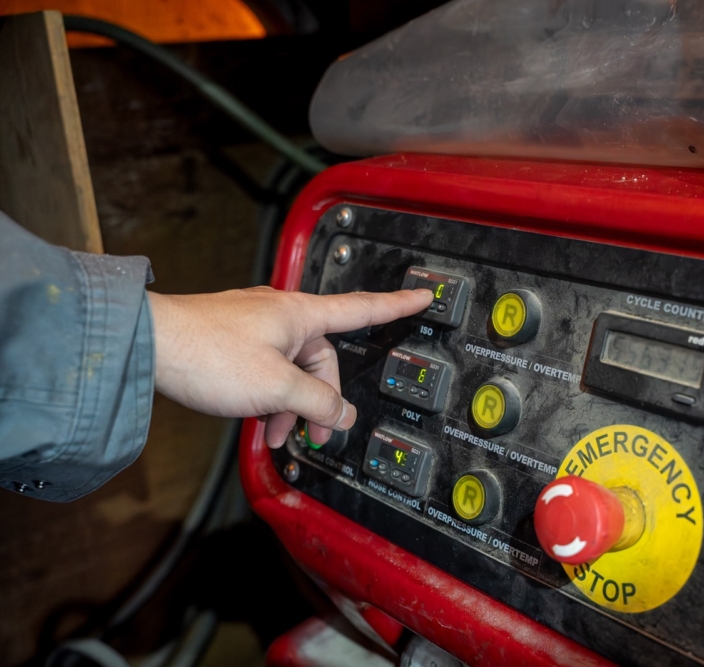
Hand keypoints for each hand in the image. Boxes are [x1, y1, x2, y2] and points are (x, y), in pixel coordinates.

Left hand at [147, 287, 432, 446]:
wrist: (144, 346)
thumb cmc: (206, 353)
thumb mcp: (276, 387)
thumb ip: (317, 402)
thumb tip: (342, 414)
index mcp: (302, 315)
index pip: (363, 309)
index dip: (397, 305)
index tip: (423, 296)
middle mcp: (282, 315)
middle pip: (323, 359)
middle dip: (322, 399)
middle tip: (317, 433)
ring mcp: (256, 326)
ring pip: (292, 369)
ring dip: (290, 405)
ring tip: (276, 434)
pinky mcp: (232, 340)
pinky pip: (266, 369)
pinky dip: (268, 396)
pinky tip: (256, 421)